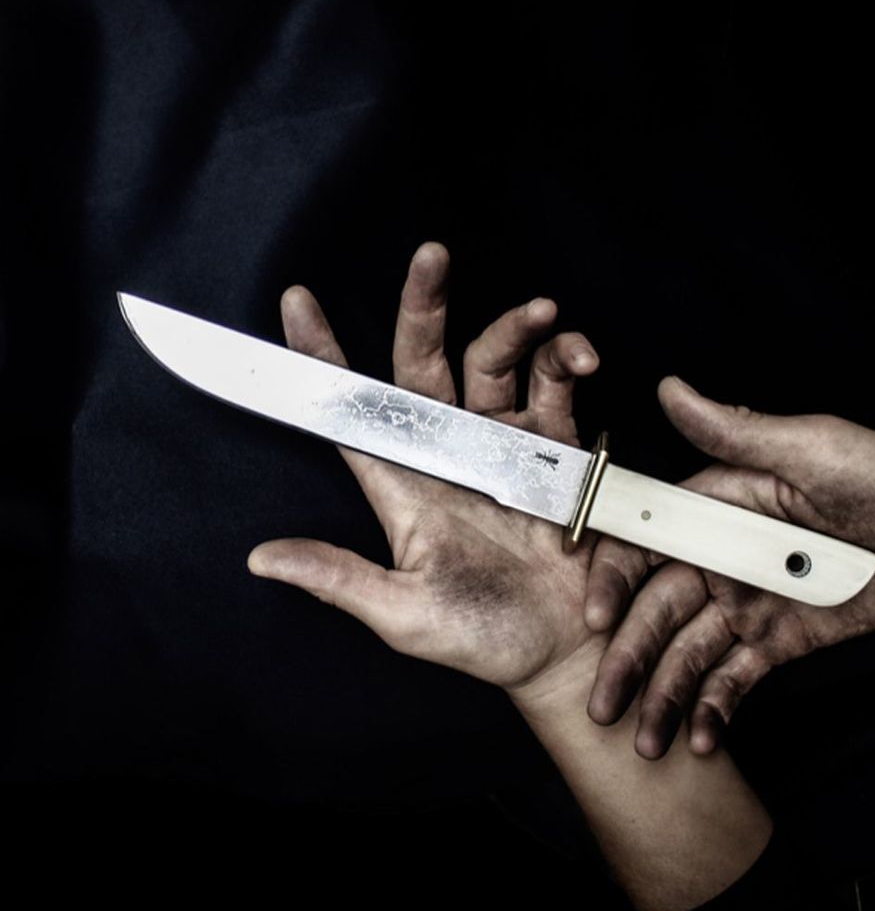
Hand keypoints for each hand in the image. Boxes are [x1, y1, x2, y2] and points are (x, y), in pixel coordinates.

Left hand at [247, 242, 605, 695]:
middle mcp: (450, 455)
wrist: (567, 653)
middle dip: (425, 307)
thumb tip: (260, 559)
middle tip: (432, 257)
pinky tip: (578, 360)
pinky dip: (567, 367)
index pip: (353, 412)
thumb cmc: (484, 639)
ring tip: (545, 316)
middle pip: (425, 364)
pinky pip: (556, 394)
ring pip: (496, 366)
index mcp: (404, 486)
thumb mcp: (405, 615)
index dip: (322, 358)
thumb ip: (340, 580)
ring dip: (515, 331)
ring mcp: (503, 450)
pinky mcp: (554, 456)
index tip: (298, 301)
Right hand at [584, 376, 874, 757]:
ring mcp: (746, 604)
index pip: (645, 542)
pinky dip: (714, 708)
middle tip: (602, 703)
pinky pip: (736, 679)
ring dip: (661, 695)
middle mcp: (718, 559)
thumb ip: (735, 433)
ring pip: (688, 653)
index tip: (597, 618)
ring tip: (645, 741)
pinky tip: (698, 739)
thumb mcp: (808, 449)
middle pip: (656, 610)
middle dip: (626, 657)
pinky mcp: (778, 642)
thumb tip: (672, 389)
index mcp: (713, 509)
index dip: (613, 579)